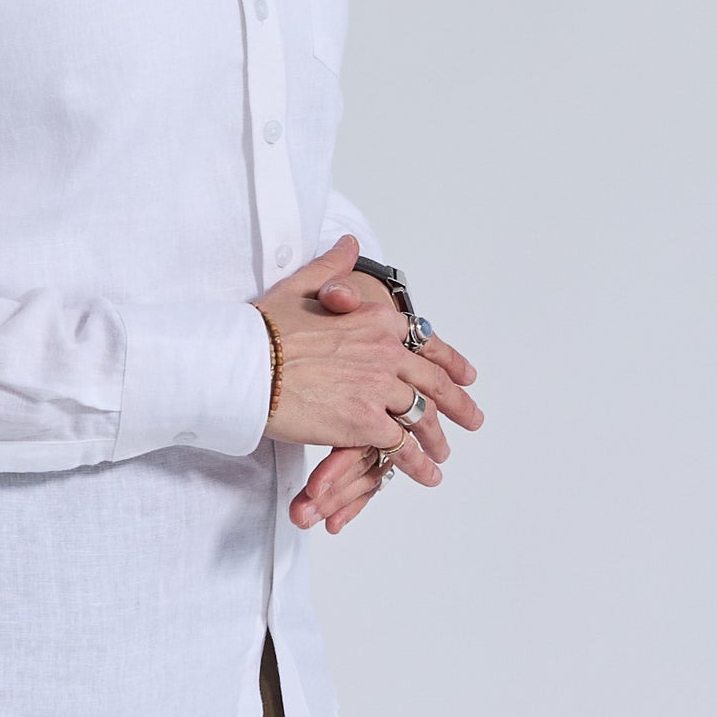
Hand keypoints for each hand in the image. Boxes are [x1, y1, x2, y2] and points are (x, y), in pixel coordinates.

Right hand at [253, 236, 482, 531]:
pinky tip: (424, 474)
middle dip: (457, 405)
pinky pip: (400, 447)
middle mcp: (385, 352)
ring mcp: (378, 388)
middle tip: (472, 419)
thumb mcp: (301, 286)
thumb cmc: (266, 327)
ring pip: (421, 417)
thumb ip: (333, 268)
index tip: (465, 376)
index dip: (448, 362)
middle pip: (432, 383)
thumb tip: (350, 243)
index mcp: (375, 319)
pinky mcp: (364, 422)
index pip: (423, 343)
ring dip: (435, 440)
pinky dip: (415, 463)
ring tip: (442, 456)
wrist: (244, 362)